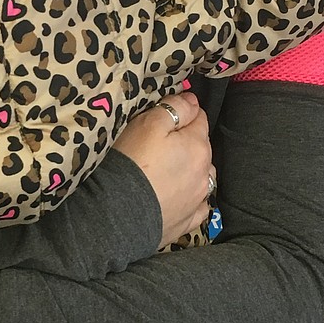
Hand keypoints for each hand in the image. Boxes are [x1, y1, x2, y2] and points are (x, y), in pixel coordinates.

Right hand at [112, 91, 214, 248]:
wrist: (118, 214)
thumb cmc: (131, 163)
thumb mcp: (148, 124)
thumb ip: (175, 108)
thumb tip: (193, 100)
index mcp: (198, 145)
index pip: (199, 118)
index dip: (181, 115)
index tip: (163, 119)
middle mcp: (205, 172)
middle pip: (201, 148)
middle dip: (186, 144)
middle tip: (158, 146)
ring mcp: (198, 199)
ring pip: (202, 177)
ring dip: (190, 171)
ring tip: (167, 173)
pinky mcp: (187, 222)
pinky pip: (197, 207)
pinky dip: (190, 199)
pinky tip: (176, 197)